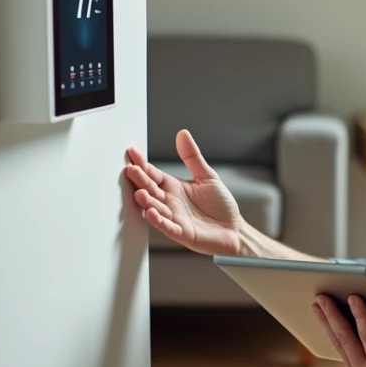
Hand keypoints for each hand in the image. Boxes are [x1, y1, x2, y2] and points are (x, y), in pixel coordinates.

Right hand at [125, 130, 242, 255]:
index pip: (154, 174)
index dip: (143, 164)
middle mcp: (170, 202)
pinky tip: (152, 213)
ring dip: (147, 202)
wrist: (233, 229)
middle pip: (151, 189)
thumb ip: (192, 157)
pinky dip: (159, 221)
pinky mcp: (182, 232)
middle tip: (131, 170)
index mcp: (174, 187)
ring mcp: (174, 218)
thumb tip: (183, 134)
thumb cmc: (220, 205)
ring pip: (156, 208)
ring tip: (140, 193)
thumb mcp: (207, 176)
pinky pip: (168, 227)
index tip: (132, 152)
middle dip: (141, 181)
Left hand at [311, 294, 365, 366]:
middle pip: (345, 340)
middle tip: (321, 297)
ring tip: (317, 306)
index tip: (353, 297)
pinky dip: (335, 337)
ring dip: (327, 325)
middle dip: (332, 316)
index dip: (361, 315)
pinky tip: (328, 323)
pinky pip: (343, 354)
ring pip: (340, 347)